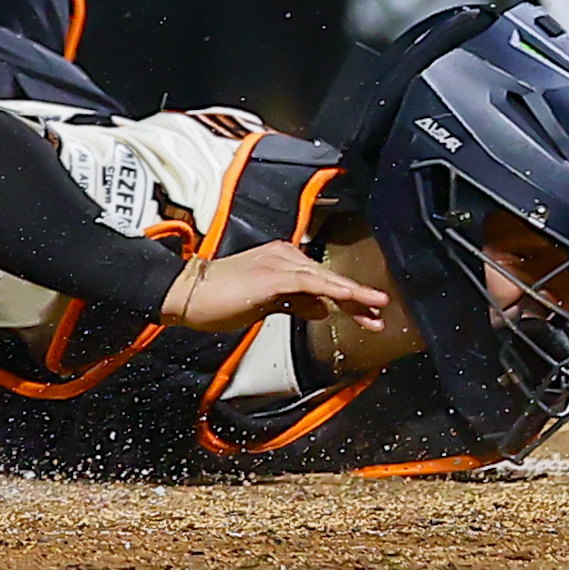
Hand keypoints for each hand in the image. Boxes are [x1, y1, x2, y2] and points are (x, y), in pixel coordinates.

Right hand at [159, 238, 395, 336]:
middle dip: (357, 298)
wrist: (186, 294)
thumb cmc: (220, 299)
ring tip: (376, 308)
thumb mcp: (265, 303)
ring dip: (353, 295)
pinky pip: (308, 283)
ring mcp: (279, 263)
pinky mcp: (271, 276)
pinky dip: (332, 290)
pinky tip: (349, 298)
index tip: (369, 313)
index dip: (348, 297)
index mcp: (283, 260)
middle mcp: (285, 256)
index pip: (324, 280)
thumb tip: (322, 309)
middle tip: (381, 313)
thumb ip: (295, 303)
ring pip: (325, 279)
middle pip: (329, 278)